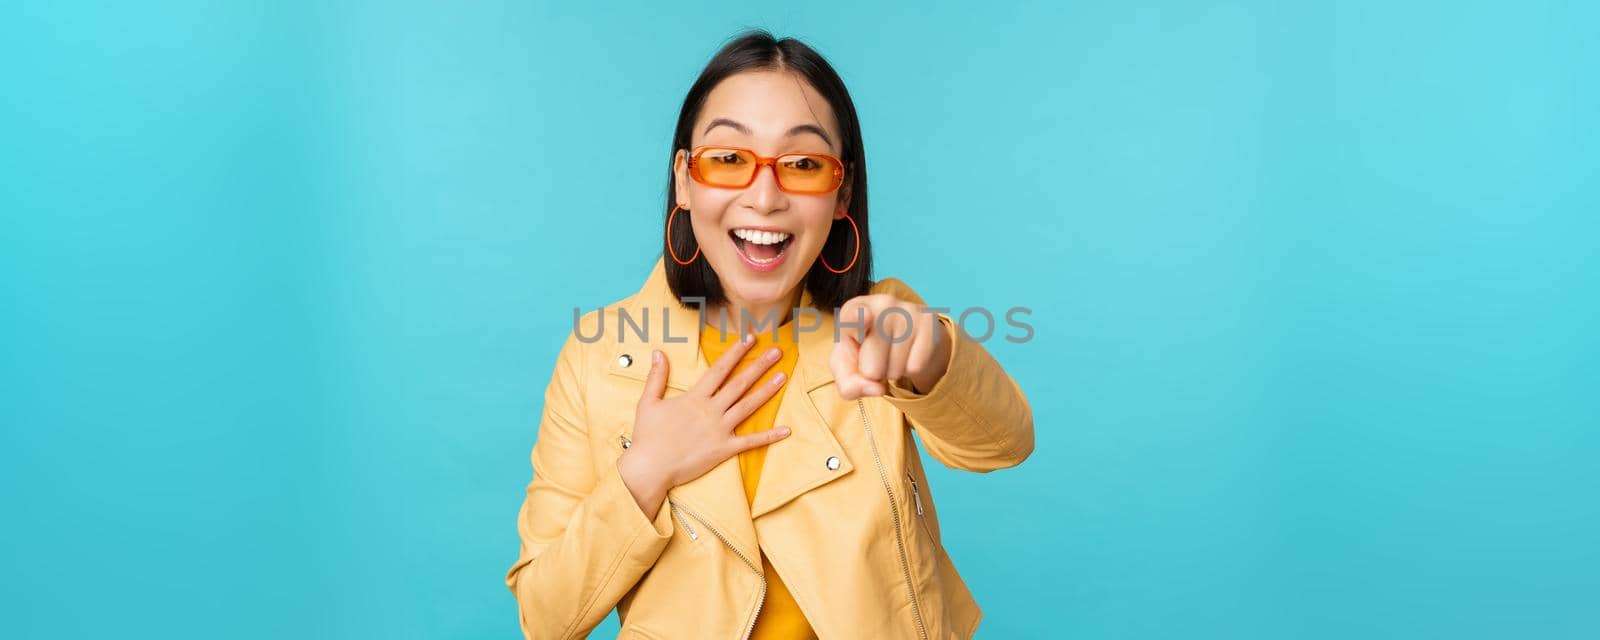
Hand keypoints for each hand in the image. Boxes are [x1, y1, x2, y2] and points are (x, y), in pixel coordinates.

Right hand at [617, 333, 791, 519]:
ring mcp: (720, 430)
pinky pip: (750, 442)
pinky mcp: (724, 449)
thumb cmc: (647, 436)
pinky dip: (769, 436)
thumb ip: (657, 376)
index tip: (749, 339)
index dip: (736, 352)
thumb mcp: (648, 402)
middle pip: (739, 383)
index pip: (719, 369)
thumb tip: (659, 353)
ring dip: (767, 391)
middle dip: (759, 365)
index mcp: (694, 398)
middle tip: (777, 352)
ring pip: (748, 406)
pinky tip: (786, 430)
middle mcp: (711, 410)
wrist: (650, 468)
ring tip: (783, 376)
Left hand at [829, 294, 951, 399]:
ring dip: (891, 372)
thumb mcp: (847, 368)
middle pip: (871, 367)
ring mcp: (907, 310)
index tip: (865, 315)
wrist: (898, 336)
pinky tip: (907, 352)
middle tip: (875, 356)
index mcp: (852, 310)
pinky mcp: (928, 321)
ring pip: (895, 370)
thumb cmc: (863, 351)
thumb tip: (878, 389)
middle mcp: (881, 304)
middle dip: (872, 373)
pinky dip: (910, 369)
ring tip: (890, 353)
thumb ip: (849, 385)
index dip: (857, 319)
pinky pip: (916, 366)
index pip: (854, 316)